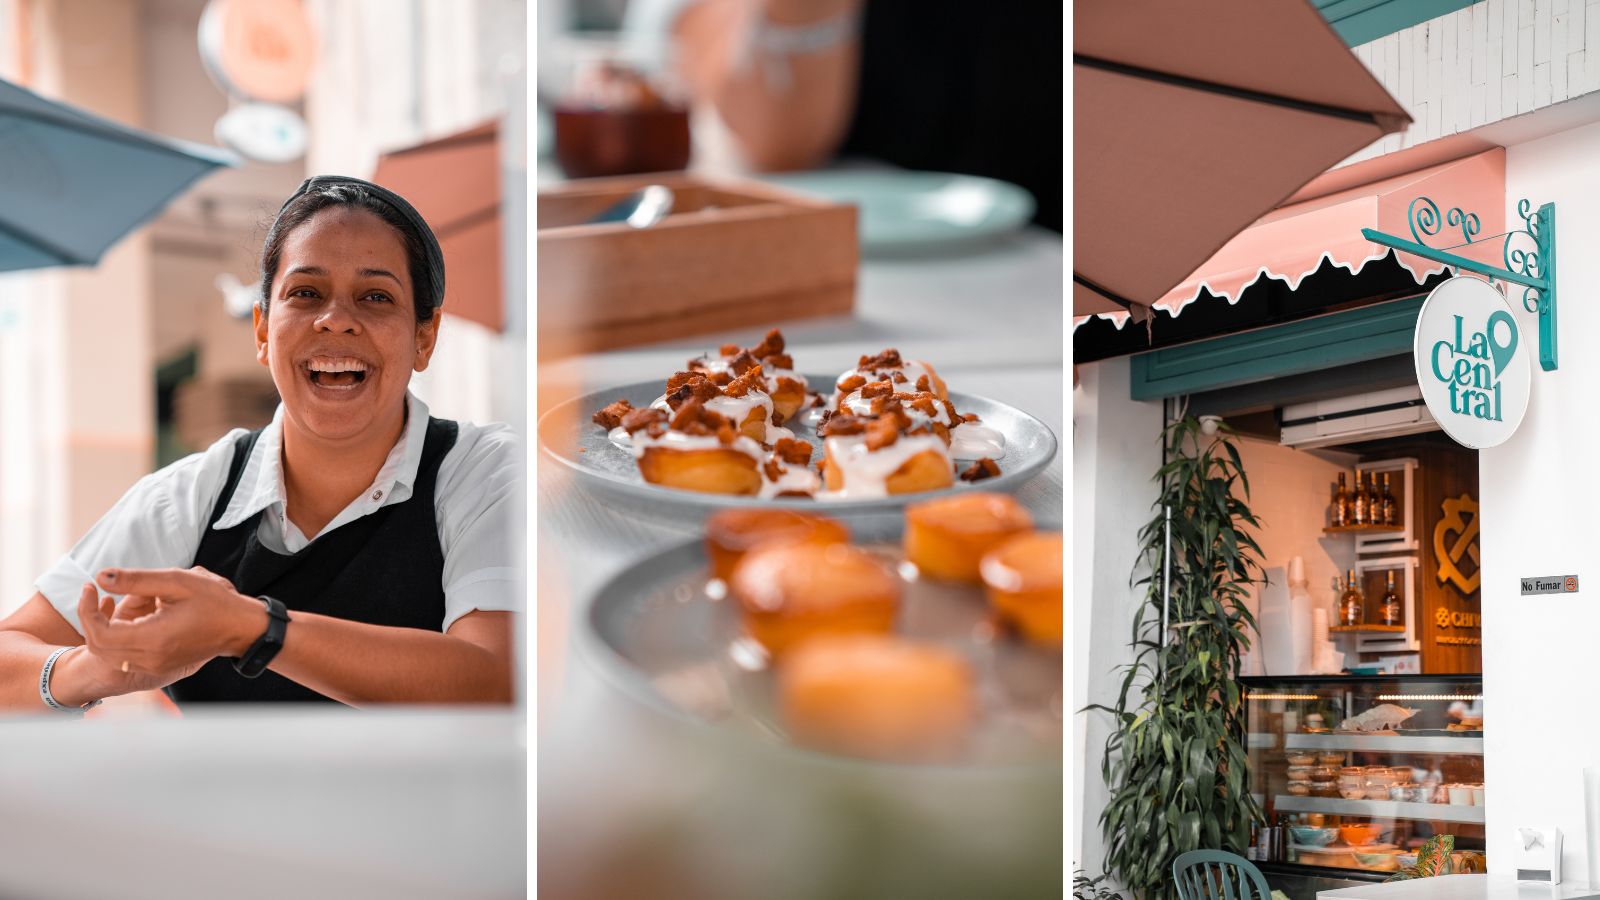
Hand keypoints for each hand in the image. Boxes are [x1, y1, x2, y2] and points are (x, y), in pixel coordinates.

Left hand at [52, 585, 206, 700]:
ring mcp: (154, 666)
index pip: (100, 634)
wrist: (239, 627)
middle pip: (98, 647)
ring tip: (106, 603)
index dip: (86, 611)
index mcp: (155, 638)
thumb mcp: (176, 581)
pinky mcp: (158, 667)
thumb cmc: (213, 601)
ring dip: (100, 630)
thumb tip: (100, 576)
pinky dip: (114, 638)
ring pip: (108, 654)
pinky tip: (124, 617)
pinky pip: (122, 657)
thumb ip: (136, 580)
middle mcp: (151, 659)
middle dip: (89, 620)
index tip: (88, 587)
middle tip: (92, 593)